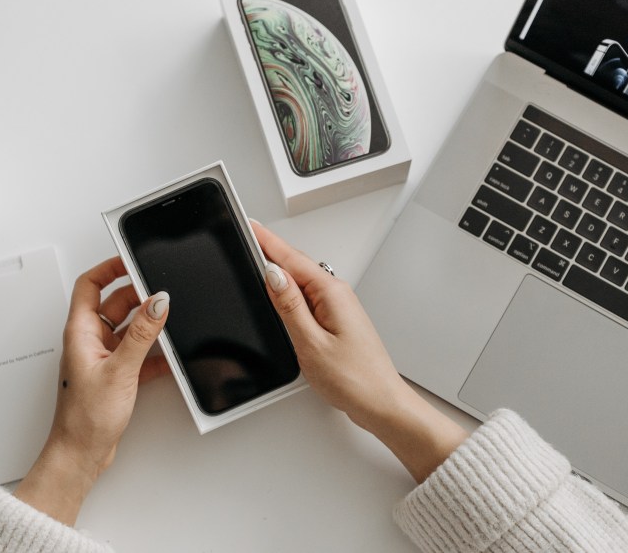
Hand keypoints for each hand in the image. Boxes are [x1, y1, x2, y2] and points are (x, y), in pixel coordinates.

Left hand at [14, 257, 169, 524]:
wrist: (82, 454)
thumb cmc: (85, 418)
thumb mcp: (121, 369)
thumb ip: (144, 333)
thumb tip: (159, 301)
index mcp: (81, 332)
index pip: (90, 285)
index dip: (111, 268)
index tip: (134, 259)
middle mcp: (90, 340)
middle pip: (116, 303)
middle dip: (141, 297)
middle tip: (164, 294)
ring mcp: (104, 356)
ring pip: (132, 327)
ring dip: (151, 326)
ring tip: (170, 325)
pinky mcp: (118, 374)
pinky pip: (141, 352)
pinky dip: (157, 351)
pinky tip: (170, 357)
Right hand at [253, 222, 467, 482]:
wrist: (381, 402)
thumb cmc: (354, 378)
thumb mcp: (311, 342)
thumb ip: (290, 307)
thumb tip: (272, 275)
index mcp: (331, 294)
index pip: (292, 258)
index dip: (267, 241)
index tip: (249, 224)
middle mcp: (337, 295)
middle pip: (296, 265)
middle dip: (270, 250)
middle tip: (245, 235)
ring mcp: (338, 307)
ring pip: (302, 281)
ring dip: (280, 270)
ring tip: (256, 257)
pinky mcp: (337, 321)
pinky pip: (308, 297)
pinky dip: (290, 290)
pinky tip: (280, 293)